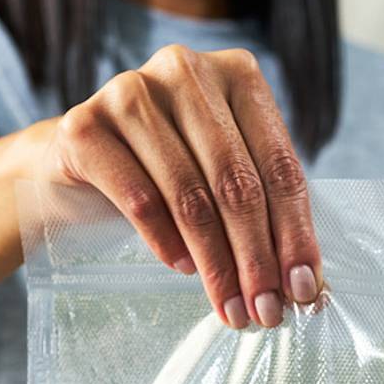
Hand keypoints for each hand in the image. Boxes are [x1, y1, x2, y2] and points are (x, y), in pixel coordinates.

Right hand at [44, 44, 321, 328]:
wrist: (76, 163)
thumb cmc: (164, 171)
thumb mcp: (222, 176)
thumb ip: (264, 212)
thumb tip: (306, 284)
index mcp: (237, 73)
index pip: (280, 165)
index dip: (296, 234)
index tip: (303, 289)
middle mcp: (185, 70)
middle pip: (237, 183)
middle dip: (257, 258)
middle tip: (267, 312)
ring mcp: (130, 92)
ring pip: (190, 196)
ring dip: (216, 263)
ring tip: (230, 306)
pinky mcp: (84, 126)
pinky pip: (138, 197)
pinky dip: (166, 242)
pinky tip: (183, 269)